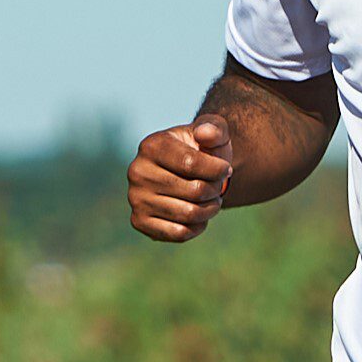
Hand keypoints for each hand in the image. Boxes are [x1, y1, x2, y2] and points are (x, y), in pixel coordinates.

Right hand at [127, 120, 234, 241]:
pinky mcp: (139, 221)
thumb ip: (215, 128)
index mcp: (152, 146)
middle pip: (194, 190)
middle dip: (215, 189)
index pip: (191, 164)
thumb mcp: (214, 131)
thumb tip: (205, 133)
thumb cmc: (204, 149)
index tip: (226, 169)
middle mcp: (137, 171)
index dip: (217, 169)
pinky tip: (199, 215)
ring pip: (188, 214)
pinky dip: (197, 227)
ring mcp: (135, 198)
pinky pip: (178, 233)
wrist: (191, 172)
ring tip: (212, 199)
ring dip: (210, 209)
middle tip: (218, 186)